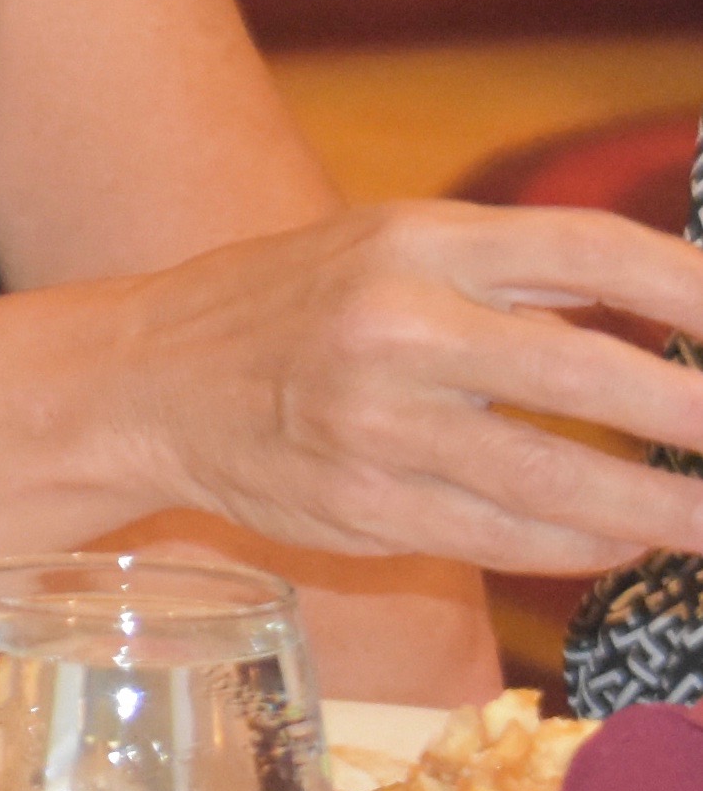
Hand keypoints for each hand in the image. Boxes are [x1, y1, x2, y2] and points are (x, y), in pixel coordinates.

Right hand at [121, 199, 702, 572]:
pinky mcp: (363, 506)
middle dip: (700, 412)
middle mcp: (396, 327)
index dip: (693, 289)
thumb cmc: (289, 307)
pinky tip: (625, 542)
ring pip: (554, 479)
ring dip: (664, 509)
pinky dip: (581, 546)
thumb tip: (672, 312)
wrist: (142, 383)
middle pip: (588, 372)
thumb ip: (519, 275)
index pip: (590, 250)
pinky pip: (501, 538)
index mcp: (417, 243)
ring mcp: (375, 426)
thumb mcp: (390, 248)